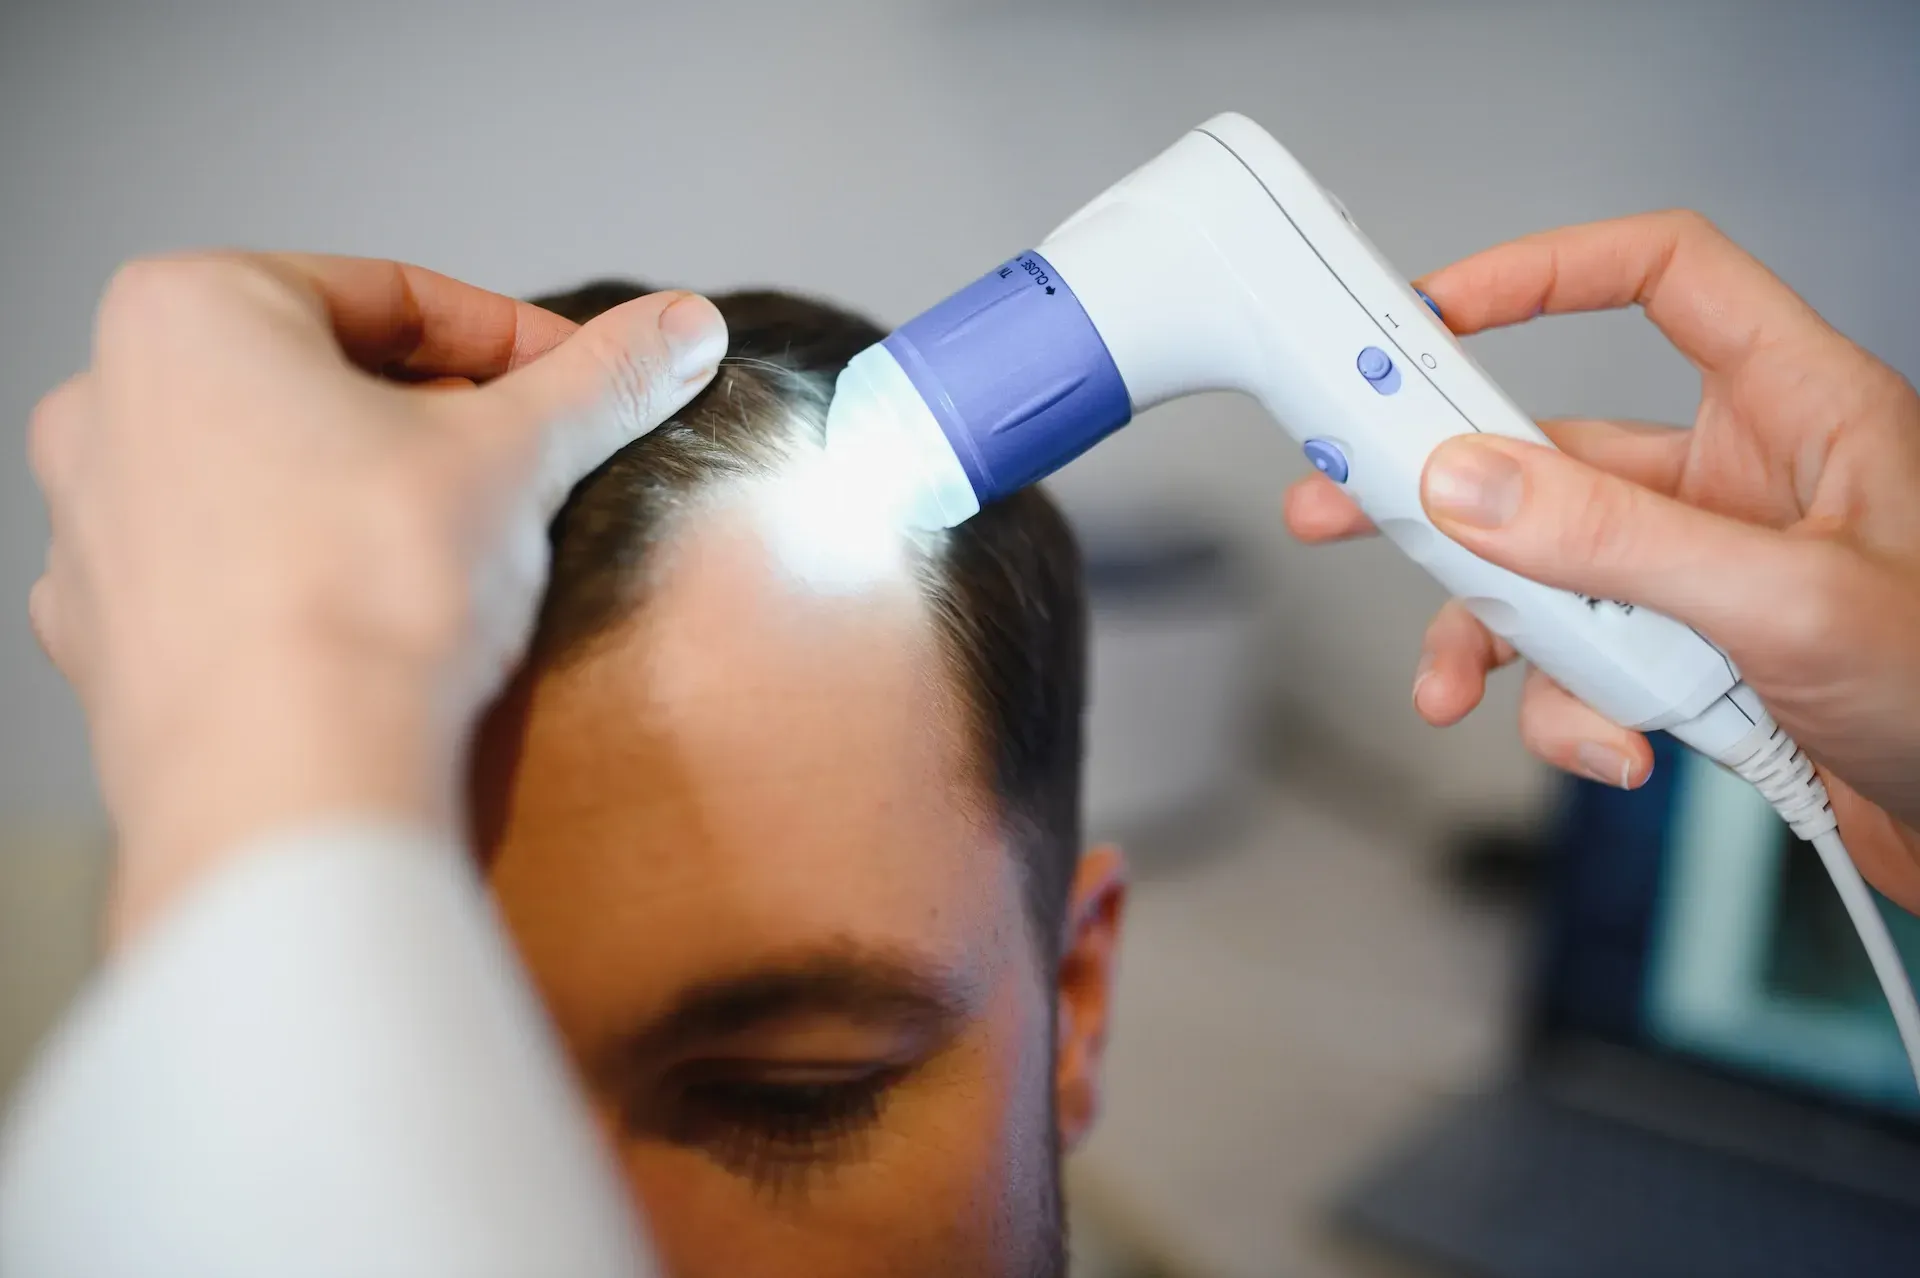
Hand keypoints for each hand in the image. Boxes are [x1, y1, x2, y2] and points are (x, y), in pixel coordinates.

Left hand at [27, 253, 726, 943]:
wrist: (291, 785)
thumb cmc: (370, 594)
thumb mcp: (519, 454)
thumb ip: (604, 376)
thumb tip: (684, 326)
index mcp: (188, 314)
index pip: (391, 296)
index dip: (510, 339)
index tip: (578, 383)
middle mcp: (109, 403)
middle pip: (321, 381)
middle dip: (436, 418)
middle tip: (526, 466)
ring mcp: (93, 528)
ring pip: (268, 475)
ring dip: (367, 493)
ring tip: (461, 550)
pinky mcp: (106, 638)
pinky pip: (228, 573)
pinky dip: (304, 576)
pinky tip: (381, 623)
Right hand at [1283, 210, 1919, 909]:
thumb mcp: (1784, 602)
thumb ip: (1620, 541)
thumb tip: (1474, 487)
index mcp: (1797, 407)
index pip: (1665, 277)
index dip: (1549, 271)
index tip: (1438, 311)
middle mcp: (1739, 477)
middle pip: (1557, 445)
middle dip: (1449, 490)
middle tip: (1349, 499)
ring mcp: (1704, 569)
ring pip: (1549, 572)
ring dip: (1496, 634)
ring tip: (1452, 684)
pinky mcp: (1685, 654)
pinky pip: (1582, 661)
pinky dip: (1571, 711)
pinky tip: (1611, 747)